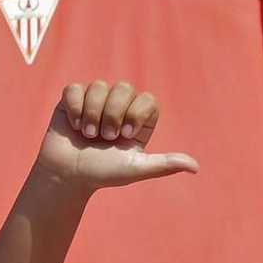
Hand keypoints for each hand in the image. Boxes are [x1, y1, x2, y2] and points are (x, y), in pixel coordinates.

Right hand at [38, 82, 198, 190]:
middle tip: (104, 137)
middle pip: (124, 88)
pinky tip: (74, 125)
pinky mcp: (73, 100)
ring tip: (88, 135)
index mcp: (138, 120)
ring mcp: (96, 101)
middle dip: (112, 114)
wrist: (67, 176)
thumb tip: (195, 167)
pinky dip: (74, 108)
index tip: (125, 135)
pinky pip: (75, 88)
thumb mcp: (135, 169)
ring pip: (99, 86)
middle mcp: (119, 107)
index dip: (136, 113)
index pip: (147, 99)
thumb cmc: (102, 173)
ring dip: (92, 113)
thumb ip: (163, 164)